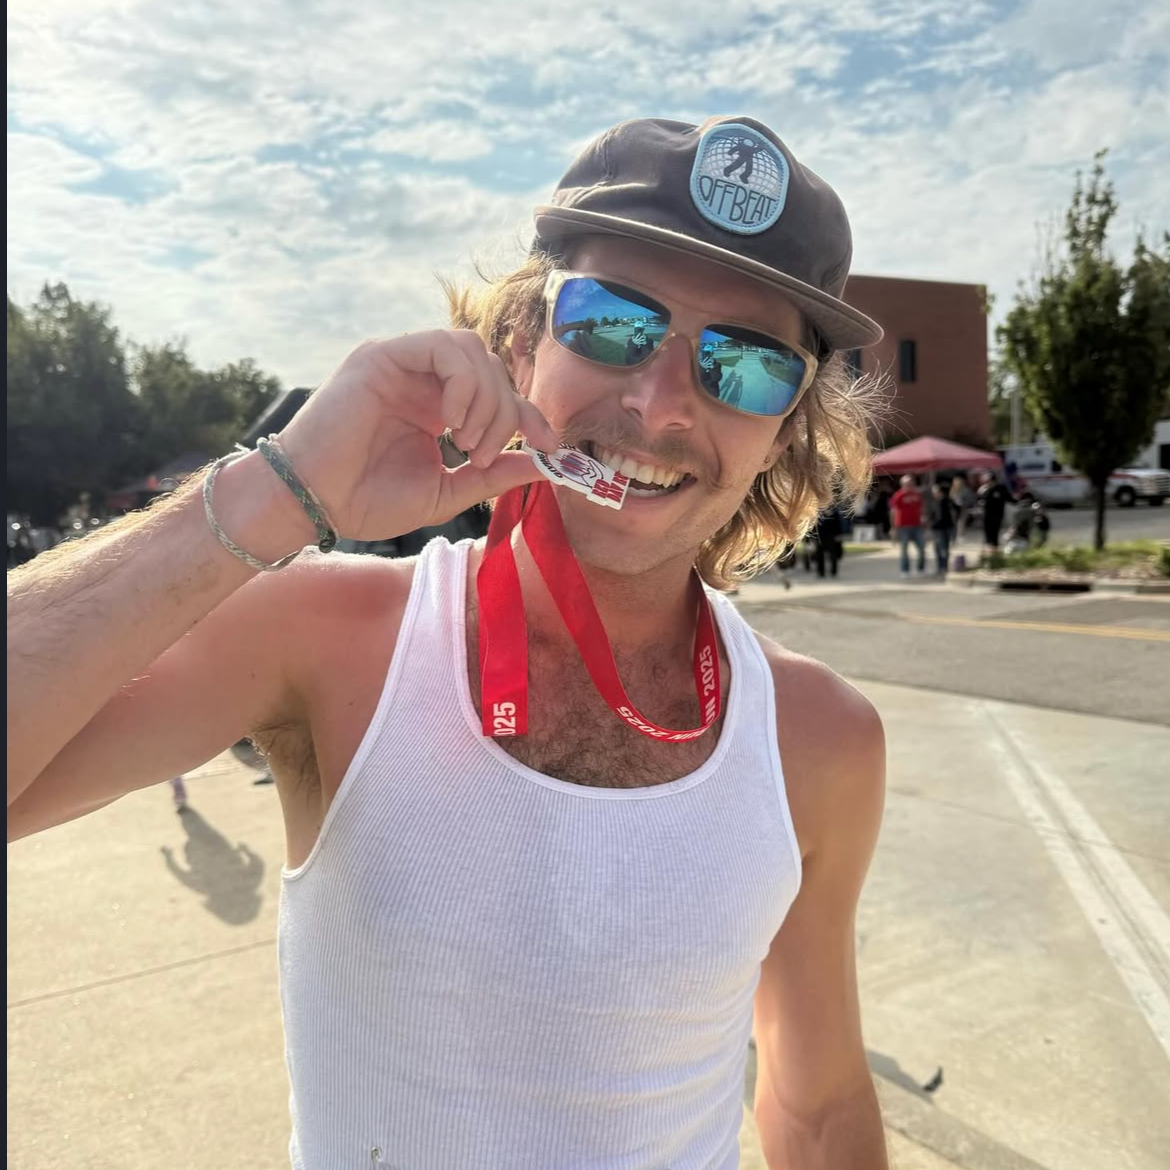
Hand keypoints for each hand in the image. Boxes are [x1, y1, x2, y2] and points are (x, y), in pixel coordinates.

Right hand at [274, 331, 557, 541]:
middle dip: (505, 413)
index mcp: (437, 407)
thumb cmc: (368, 501)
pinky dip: (461, 381)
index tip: (549, 445)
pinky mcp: (382, 356)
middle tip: (481, 455)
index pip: (497, 393)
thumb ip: (493, 474)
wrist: (315, 502)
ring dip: (485, 398)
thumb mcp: (447, 491)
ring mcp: (402, 364)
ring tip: (467, 441)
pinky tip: (452, 420)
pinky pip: (442, 347)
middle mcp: (422, 380)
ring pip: (471, 350)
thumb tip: (545, 465)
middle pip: (491, 369)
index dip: (528, 414)